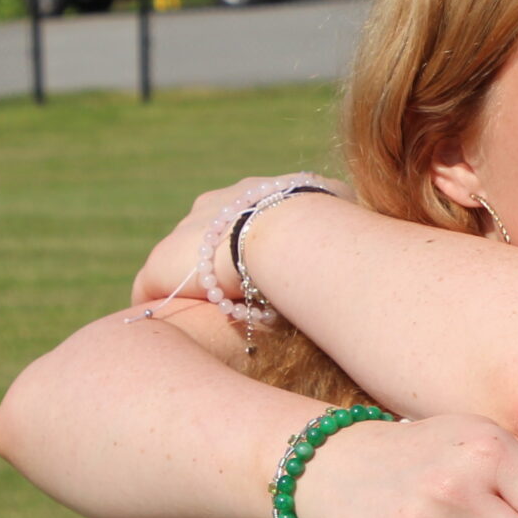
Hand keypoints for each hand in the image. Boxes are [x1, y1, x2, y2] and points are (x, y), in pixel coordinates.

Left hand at [133, 174, 352, 305]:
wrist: (287, 234)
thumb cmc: (327, 224)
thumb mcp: (344, 210)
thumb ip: (345, 216)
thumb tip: (367, 227)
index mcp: (257, 191)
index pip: (246, 214)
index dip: (252, 241)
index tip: (260, 266)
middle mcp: (216, 204)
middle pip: (207, 233)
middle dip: (215, 260)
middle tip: (228, 294)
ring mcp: (187, 232)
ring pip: (178, 259)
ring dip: (187, 283)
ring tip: (194, 315)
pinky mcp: (163, 262)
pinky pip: (150, 285)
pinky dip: (156, 303)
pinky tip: (166, 325)